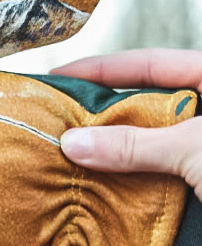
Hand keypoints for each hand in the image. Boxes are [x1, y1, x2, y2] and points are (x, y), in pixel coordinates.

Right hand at [52, 48, 201, 200]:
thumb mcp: (195, 148)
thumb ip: (136, 144)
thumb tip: (75, 143)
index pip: (148, 64)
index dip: (102, 68)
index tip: (59, 76)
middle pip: (144, 101)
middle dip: (102, 110)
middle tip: (58, 115)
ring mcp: (199, 147)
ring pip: (149, 141)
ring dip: (114, 149)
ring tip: (71, 150)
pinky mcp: (196, 182)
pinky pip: (158, 173)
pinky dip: (132, 178)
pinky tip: (102, 181)